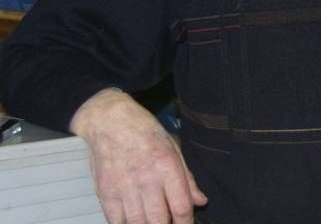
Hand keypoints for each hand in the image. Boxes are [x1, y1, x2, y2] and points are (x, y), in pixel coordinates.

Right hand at [70, 88, 207, 222]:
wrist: (109, 121)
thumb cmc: (144, 131)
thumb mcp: (173, 148)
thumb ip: (187, 178)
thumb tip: (200, 201)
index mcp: (167, 166)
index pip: (181, 206)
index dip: (186, 223)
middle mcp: (146, 178)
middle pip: (160, 220)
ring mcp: (124, 187)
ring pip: (138, 223)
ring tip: (152, 222)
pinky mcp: (105, 192)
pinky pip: (115, 221)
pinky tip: (134, 221)